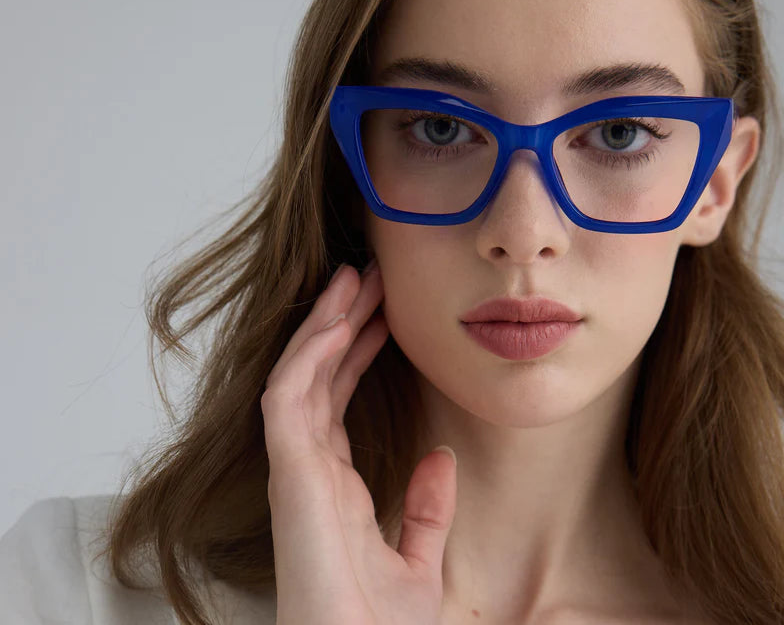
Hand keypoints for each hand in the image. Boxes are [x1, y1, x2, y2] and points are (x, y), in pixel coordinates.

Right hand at [261, 261, 457, 624]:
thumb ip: (426, 508)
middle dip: (340, 321)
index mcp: (333, 483)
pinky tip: (332, 323)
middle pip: (318, 375)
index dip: (356, 351)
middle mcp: (309, 467)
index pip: (337, 397)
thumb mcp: (418, 560)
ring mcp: (296, 467)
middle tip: (366, 276)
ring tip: (350, 279)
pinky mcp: (291, 472)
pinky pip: (289, 400)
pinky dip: (307, 357)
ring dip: (323, 324)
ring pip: (300, 375)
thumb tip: (440, 456)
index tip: (382, 312)